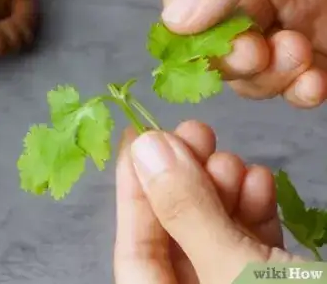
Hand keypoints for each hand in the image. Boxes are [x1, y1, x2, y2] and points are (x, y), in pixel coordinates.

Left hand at [113, 121, 304, 283]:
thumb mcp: (237, 272)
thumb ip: (187, 213)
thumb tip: (145, 149)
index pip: (135, 253)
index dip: (132, 193)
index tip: (139, 141)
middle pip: (175, 238)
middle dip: (183, 182)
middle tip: (194, 134)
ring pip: (215, 235)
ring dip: (222, 192)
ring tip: (232, 162)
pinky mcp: (270, 282)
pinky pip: (252, 245)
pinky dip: (255, 211)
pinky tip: (261, 182)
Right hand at [156, 0, 326, 107]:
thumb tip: (174, 19)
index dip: (179, 10)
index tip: (195, 26)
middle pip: (208, 41)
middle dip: (226, 57)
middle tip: (253, 53)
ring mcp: (284, 29)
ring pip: (245, 73)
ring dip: (266, 77)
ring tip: (299, 56)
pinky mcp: (317, 61)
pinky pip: (292, 90)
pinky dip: (299, 94)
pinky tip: (313, 83)